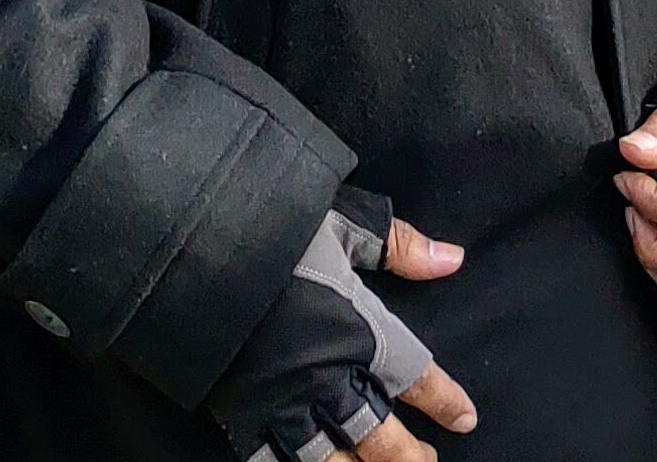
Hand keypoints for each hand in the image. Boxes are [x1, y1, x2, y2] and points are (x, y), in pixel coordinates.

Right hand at [208, 197, 476, 461]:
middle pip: (381, 436)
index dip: (443, 399)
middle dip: (408, 456)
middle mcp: (327, 374)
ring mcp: (283, 400)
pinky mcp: (241, 412)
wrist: (191, 242)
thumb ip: (397, 244)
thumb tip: (453, 259)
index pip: (415, 375)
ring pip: (332, 460)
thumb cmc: (271, 221)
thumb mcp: (340, 218)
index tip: (465, 416)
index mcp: (358, 325)